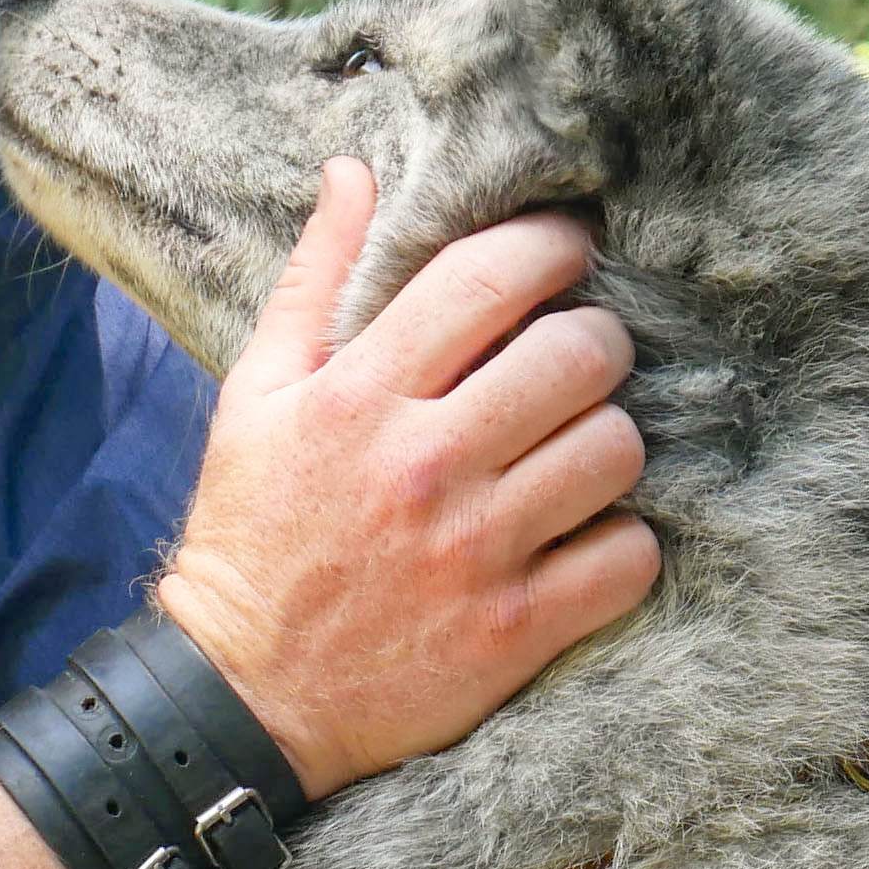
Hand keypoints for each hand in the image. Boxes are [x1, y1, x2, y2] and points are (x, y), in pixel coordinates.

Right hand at [157, 159, 660, 799]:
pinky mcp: (514, 631)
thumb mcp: (256, 396)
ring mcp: (476, 551)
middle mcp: (424, 465)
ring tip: (577, 448)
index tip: (567, 252)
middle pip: (581, 354)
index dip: (553, 246)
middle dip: (596, 344)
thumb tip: (356, 173)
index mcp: (359, 396)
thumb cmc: (252, 533)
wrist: (240, 696)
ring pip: (616, 449)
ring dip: (611, 440)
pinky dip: (623, 542)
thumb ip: (314, 280)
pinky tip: (586, 535)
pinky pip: (628, 557)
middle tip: (578, 361)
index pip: (492, 276)